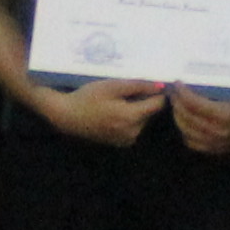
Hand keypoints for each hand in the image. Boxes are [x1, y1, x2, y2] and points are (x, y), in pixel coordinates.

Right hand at [32, 75, 165, 147]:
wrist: (68, 116)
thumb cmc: (89, 97)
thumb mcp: (113, 86)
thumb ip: (139, 86)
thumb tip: (161, 86)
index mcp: (132, 117)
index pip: (158, 104)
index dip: (156, 93)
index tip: (147, 86)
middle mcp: (133, 132)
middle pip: (150, 112)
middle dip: (142, 101)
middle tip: (123, 93)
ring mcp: (127, 140)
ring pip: (142, 120)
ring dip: (135, 110)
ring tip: (116, 103)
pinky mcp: (121, 143)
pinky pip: (133, 128)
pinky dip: (128, 120)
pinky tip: (112, 113)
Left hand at [169, 84, 229, 154]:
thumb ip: (225, 80)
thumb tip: (205, 61)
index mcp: (228, 115)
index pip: (196, 105)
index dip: (183, 93)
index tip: (178, 82)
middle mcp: (220, 132)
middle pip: (187, 117)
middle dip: (177, 101)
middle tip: (173, 88)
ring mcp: (217, 144)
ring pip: (186, 130)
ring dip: (178, 114)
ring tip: (176, 100)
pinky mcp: (214, 150)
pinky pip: (191, 142)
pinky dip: (185, 129)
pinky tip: (184, 116)